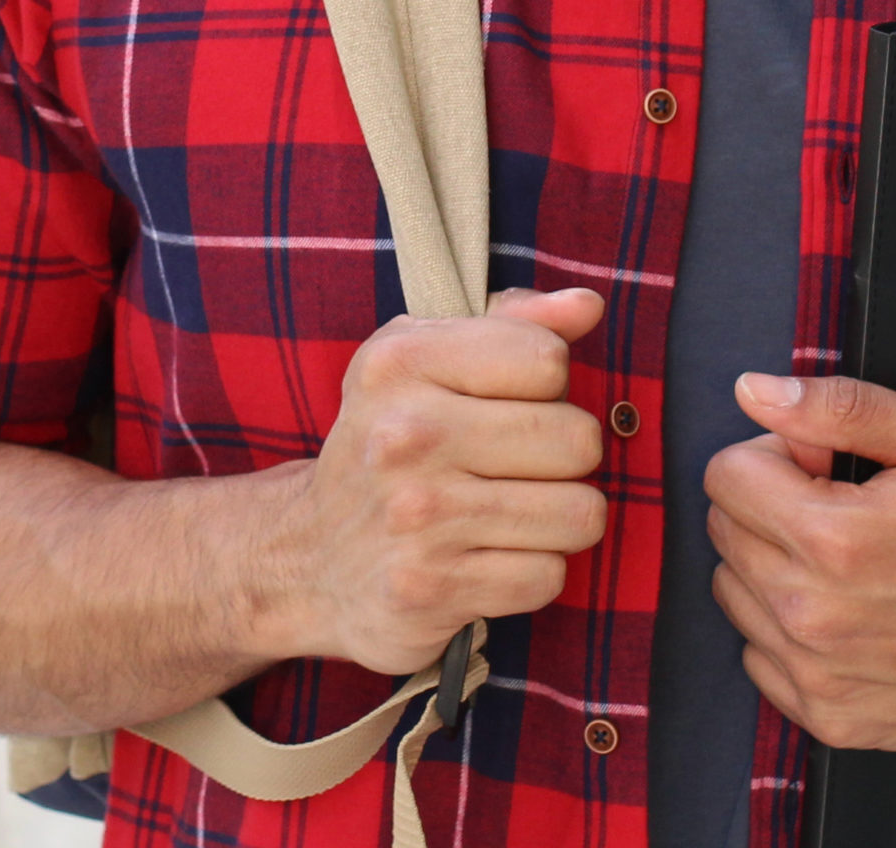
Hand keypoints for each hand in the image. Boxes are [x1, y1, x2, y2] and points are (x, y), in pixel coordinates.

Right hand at [262, 288, 608, 676]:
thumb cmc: (391, 439)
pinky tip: (489, 556)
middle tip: (520, 464)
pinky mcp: (430, 591)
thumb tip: (589, 305)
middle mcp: (405, 435)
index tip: (511, 401)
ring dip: (560, 517)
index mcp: (402, 361)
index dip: (548, 383)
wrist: (306, 557)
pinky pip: (547, 576)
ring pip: (578, 513)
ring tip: (513, 511)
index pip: (548, 359)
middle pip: (577, 439)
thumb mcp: (430, 356)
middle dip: (566, 456)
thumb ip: (516, 321)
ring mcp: (417, 518)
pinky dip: (532, 570)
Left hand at [704, 370, 895, 753]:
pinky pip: (761, 658)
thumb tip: (756, 392)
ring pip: (737, 594)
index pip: (726, 476)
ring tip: (858, 558)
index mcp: (836, 540)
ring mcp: (823, 680)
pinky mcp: (837, 720)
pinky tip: (855, 608)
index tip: (829, 461)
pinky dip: (792, 627)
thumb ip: (838, 407)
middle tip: (851, 503)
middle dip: (775, 502)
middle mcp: (816, 619)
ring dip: (778, 565)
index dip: (779, 451)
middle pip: (725, 532)